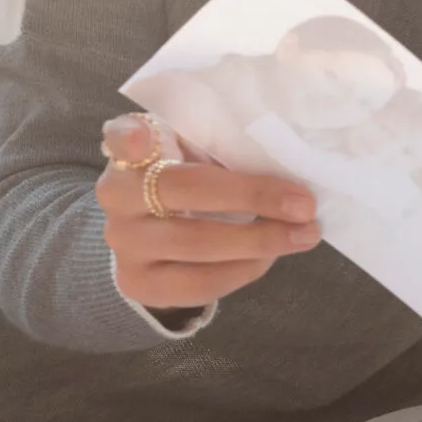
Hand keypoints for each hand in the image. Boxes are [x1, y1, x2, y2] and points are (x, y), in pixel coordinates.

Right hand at [96, 114, 321, 311]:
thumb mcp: (194, 147)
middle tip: (305, 204)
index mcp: (130, 149)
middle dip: (253, 197)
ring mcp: (122, 242)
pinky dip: (242, 271)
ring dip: (260, 241)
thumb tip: (286, 158)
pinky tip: (269, 257)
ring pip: (195, 245)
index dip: (130, 137)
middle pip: (184, 190)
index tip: (143, 136)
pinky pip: (198, 284)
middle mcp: (116, 195)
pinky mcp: (137, 283)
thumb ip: (218, 143)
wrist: (151, 227)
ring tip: (303, 234)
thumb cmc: (187, 173)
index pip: (121, 137)